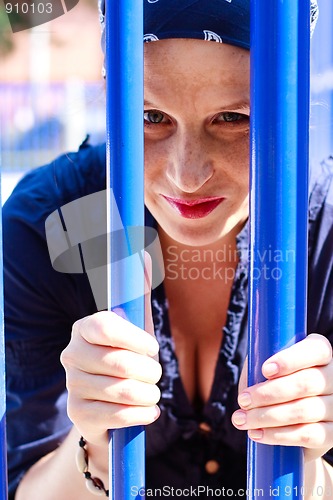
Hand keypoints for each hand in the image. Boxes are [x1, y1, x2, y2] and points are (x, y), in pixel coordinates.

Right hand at [60, 255, 160, 447]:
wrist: (108, 406)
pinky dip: (142, 414)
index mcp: (84, 328)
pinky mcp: (78, 414)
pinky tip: (147, 411)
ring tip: (152, 393)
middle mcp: (71, 354)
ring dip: (149, 394)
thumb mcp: (136, 328)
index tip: (153, 347)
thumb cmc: (126, 358)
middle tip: (156, 375)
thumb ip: (140, 293)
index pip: (105, 326)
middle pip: (119, 362)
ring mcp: (72, 385)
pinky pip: (118, 415)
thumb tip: (145, 255)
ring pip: (122, 390)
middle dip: (150, 372)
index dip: (135, 338)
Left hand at [232, 333, 332, 461]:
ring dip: (267, 416)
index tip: (265, 370)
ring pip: (304, 411)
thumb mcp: (265, 366)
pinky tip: (258, 434)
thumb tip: (255, 374)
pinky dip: (279, 435)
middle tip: (243, 400)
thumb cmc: (270, 383)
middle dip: (269, 393)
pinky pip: (309, 435)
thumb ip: (262, 360)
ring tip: (242, 419)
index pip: (316, 350)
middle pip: (306, 383)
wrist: (283, 422)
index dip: (290, 360)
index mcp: (320, 352)